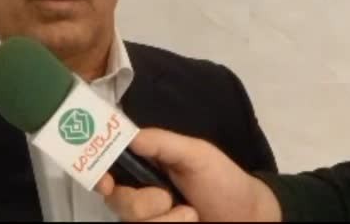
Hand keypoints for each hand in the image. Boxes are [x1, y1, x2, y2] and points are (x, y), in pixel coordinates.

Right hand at [95, 128, 281, 221]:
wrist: (250, 217)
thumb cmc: (223, 181)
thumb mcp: (195, 153)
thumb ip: (161, 142)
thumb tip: (128, 135)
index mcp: (142, 170)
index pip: (107, 170)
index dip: (99, 176)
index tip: (106, 182)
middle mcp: (139, 196)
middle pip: (117, 202)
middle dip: (143, 202)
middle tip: (169, 198)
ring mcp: (149, 219)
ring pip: (132, 221)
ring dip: (165, 220)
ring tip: (190, 215)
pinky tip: (190, 223)